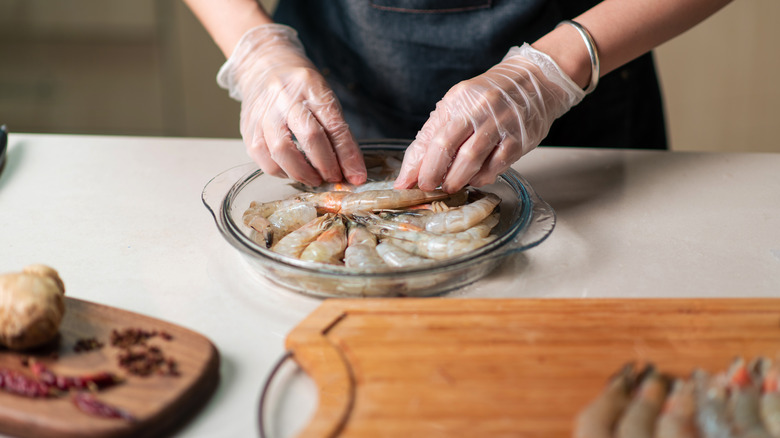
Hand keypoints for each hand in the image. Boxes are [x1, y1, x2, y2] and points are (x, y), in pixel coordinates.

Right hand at [218, 24, 365, 185]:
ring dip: (302, 173)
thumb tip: (351, 170)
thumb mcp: (324, 98)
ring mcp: (263, 112)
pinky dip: (281, 172)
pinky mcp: (248, 127)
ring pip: (282, 151)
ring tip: (315, 179)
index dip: (348, 155)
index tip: (357, 176)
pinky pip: (263, 158)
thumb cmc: (300, 88)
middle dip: (326, 165)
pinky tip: (292, 172)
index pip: (334, 125)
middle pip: (310, 136)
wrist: (264, 67)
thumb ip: (337, 132)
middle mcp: (285, 97)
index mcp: (311, 87)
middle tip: (335, 178)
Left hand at [394, 43, 584, 192]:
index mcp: (458, 100)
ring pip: (470, 159)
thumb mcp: (459, 105)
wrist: (535, 80)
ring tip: (449, 187)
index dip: (415, 164)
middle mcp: (477, 109)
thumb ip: (436, 133)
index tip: (404, 183)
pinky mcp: (519, 139)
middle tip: (428, 187)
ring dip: (456, 179)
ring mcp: (500, 124)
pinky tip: (475, 179)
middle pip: (446, 146)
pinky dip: (482, 177)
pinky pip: (496, 165)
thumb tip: (413, 168)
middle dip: (432, 173)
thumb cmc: (491, 97)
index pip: (429, 136)